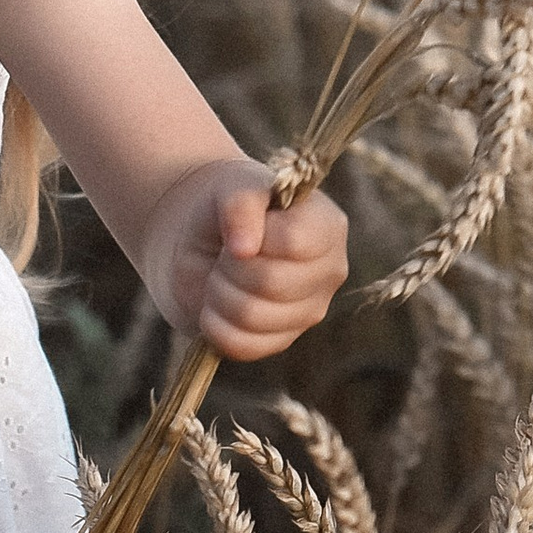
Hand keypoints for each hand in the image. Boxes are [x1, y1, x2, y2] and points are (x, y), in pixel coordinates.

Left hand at [152, 159, 348, 359]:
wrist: (202, 242)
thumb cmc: (227, 209)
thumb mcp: (232, 187)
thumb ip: (242, 202)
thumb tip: (245, 247)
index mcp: (328, 227)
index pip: (293, 242)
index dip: (255, 236)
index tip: (243, 228)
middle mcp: (330, 272)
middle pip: (270, 282)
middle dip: (229, 266)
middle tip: (223, 255)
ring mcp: (308, 312)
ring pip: (251, 316)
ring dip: (218, 293)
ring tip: (220, 277)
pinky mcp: (281, 342)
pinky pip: (241, 346)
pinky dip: (214, 325)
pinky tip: (216, 305)